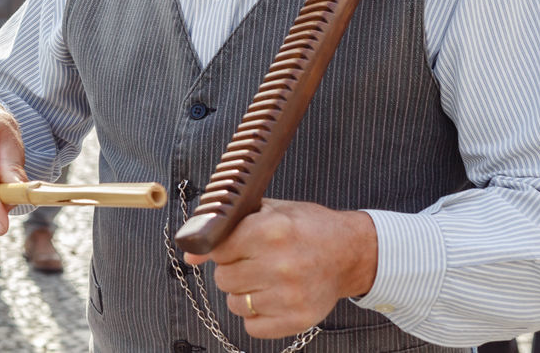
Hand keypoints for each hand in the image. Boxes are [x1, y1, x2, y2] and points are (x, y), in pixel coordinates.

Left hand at [183, 199, 377, 339]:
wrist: (350, 252)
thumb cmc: (305, 227)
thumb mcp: (266, 212)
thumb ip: (226, 230)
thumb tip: (190, 256)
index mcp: (271, 230)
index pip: (218, 248)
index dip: (224, 247)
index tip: (237, 245)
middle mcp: (280, 264)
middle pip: (223, 278)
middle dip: (233, 269)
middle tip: (253, 261)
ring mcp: (289, 295)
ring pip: (234, 303)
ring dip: (243, 292)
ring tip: (264, 278)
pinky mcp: (297, 320)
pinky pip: (252, 326)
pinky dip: (256, 314)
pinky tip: (271, 296)